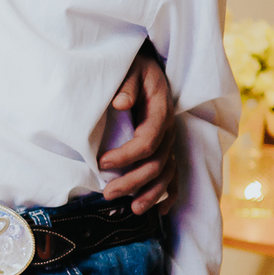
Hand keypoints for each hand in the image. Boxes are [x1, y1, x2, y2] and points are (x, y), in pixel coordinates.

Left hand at [99, 45, 177, 214]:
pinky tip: (160, 211)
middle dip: (133, 181)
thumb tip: (121, 104)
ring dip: (151, 193)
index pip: (148, 140)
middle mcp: (169, 129)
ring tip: (134, 209)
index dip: (126, 155)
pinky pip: (173, 174)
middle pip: (157, 163)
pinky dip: (168, 193)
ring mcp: (170, 140)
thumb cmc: (135, 66)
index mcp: (161, 110)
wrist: (148, 63)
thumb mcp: (131, 68)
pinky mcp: (167, 147)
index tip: (101, 163)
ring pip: (166, 173)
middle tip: (108, 193)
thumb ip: (127, 84)